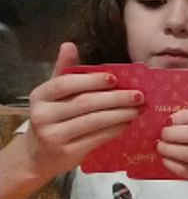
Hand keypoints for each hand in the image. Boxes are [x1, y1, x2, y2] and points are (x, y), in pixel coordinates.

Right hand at [25, 42, 141, 177]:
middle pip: (85, 103)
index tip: (115, 79)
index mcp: (39, 95)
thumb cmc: (53, 116)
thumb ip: (65, 70)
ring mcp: (53, 136)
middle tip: (139, 95)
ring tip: (138, 109)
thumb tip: (69, 44)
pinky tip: (128, 123)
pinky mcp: (66, 152)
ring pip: (94, 121)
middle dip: (116, 98)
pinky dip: (115, 129)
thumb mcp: (54, 93)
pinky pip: (97, 138)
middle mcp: (42, 115)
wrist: (38, 154)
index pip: (65, 84)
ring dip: (120, 114)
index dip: (91, 80)